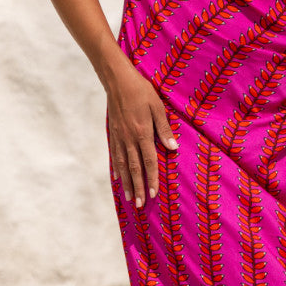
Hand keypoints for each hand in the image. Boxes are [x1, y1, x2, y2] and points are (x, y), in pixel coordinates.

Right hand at [105, 57, 176, 208]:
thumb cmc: (141, 91)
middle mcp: (129, 139)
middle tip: (139, 204)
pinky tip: (118, 178)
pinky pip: (115, 155)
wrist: (117, 80)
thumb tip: (172, 148)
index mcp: (142, 133)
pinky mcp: (113, 133)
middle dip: (138, 187)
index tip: (153, 194)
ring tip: (128, 198)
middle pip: (135, 168)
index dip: (151, 179)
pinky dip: (117, 169)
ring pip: (123, 165)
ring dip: (127, 183)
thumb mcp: (157, 106)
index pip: (149, 161)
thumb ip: (163, 128)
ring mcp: (119, 137)